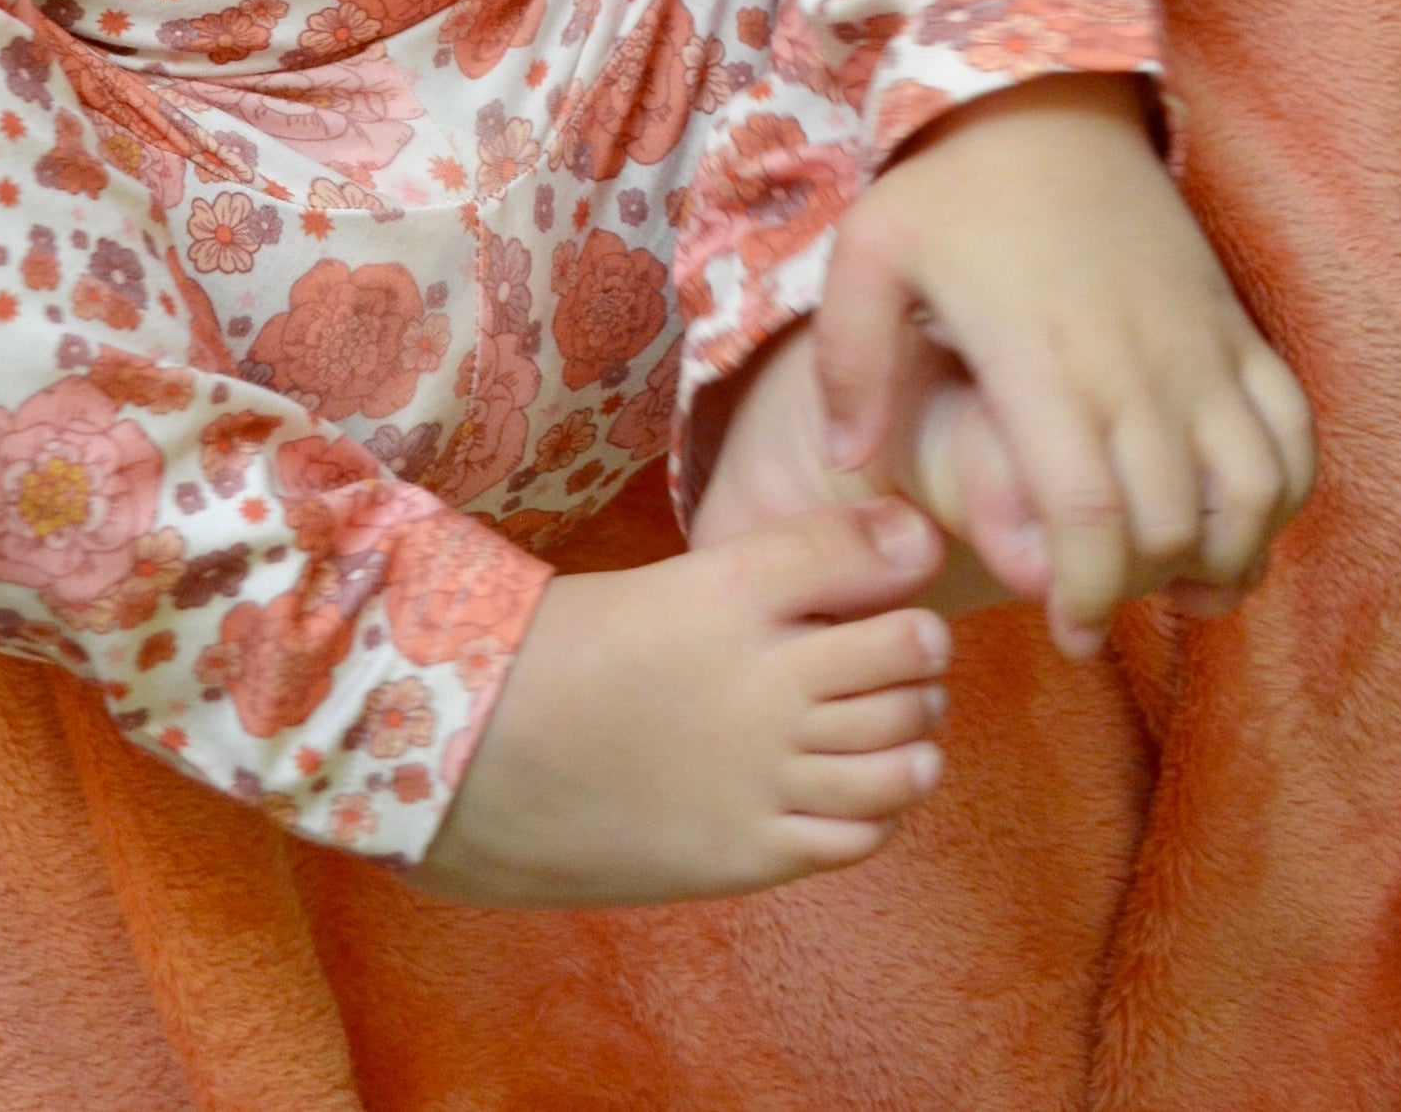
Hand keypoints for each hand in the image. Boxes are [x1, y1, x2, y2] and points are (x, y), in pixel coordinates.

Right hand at [417, 503, 950, 908]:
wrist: (480, 763)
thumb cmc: (565, 654)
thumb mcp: (665, 584)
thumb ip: (775, 570)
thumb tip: (895, 549)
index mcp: (726, 591)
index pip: (860, 554)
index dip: (902, 553)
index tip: (904, 561)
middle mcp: (761, 680)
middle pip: (906, 651)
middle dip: (920, 645)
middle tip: (906, 645)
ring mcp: (764, 773)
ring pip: (905, 748)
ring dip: (917, 727)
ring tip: (900, 719)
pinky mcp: (753, 850)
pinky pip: (865, 831)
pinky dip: (884, 804)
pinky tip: (863, 784)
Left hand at [815, 76, 1315, 659]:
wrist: (1050, 103)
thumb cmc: (952, 186)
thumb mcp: (870, 251)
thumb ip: (846, 360)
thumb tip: (847, 462)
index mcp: (1040, 359)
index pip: (1089, 513)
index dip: (1085, 591)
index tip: (1062, 628)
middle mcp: (1132, 363)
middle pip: (1172, 521)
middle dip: (1139, 592)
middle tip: (1094, 614)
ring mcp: (1195, 346)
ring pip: (1252, 488)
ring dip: (1227, 556)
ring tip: (1175, 587)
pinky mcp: (1232, 328)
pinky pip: (1291, 431)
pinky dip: (1282, 494)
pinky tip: (1234, 523)